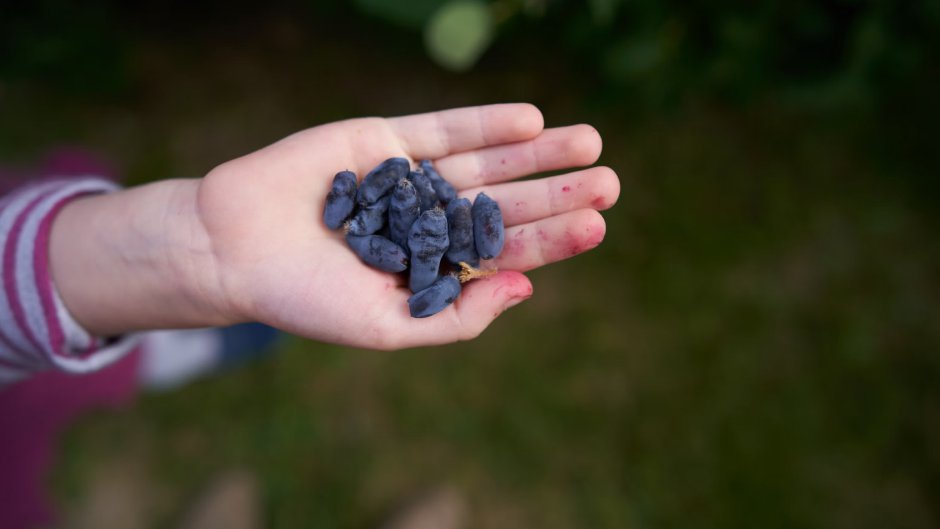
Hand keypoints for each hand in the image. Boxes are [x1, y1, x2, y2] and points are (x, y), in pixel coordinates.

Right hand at [197, 103, 618, 348]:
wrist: (232, 249)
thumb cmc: (306, 300)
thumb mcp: (388, 327)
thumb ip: (457, 316)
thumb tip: (525, 289)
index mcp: (433, 267)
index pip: (504, 252)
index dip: (551, 240)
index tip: (596, 225)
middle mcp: (430, 220)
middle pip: (506, 205)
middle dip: (557, 194)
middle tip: (610, 182)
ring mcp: (411, 177)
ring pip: (486, 162)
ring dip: (537, 154)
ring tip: (589, 141)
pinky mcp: (385, 139)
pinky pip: (444, 128)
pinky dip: (486, 124)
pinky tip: (531, 121)